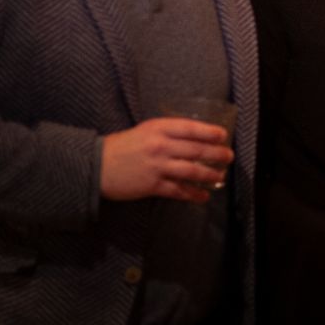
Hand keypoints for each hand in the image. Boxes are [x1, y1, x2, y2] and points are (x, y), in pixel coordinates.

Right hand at [99, 117, 233, 202]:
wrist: (95, 165)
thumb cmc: (122, 146)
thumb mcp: (145, 130)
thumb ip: (168, 132)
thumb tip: (195, 137)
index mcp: (159, 128)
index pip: (191, 128)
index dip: (210, 132)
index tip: (224, 136)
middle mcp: (160, 146)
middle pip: (196, 150)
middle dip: (217, 154)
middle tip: (229, 157)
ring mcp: (157, 166)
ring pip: (191, 170)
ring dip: (210, 175)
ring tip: (221, 176)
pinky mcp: (152, 185)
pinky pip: (179, 190)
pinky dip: (193, 194)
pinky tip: (203, 196)